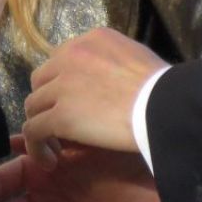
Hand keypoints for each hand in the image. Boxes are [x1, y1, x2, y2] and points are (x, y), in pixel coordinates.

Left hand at [22, 27, 168, 163]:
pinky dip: (36, 147)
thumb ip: (113, 63)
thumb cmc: (165, 88)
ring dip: (41, 124)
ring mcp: (62, 86)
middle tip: (60, 124)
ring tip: (55, 146)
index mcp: (91, 40)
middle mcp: (69, 56)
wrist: (167, 108)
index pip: (61, 61)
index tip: (73, 103)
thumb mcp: (137, 59)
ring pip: (34, 105)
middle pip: (42, 80)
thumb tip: (111, 81)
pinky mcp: (60, 116)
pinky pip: (34, 131)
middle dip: (48, 101)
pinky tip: (48, 161)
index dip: (62, 84)